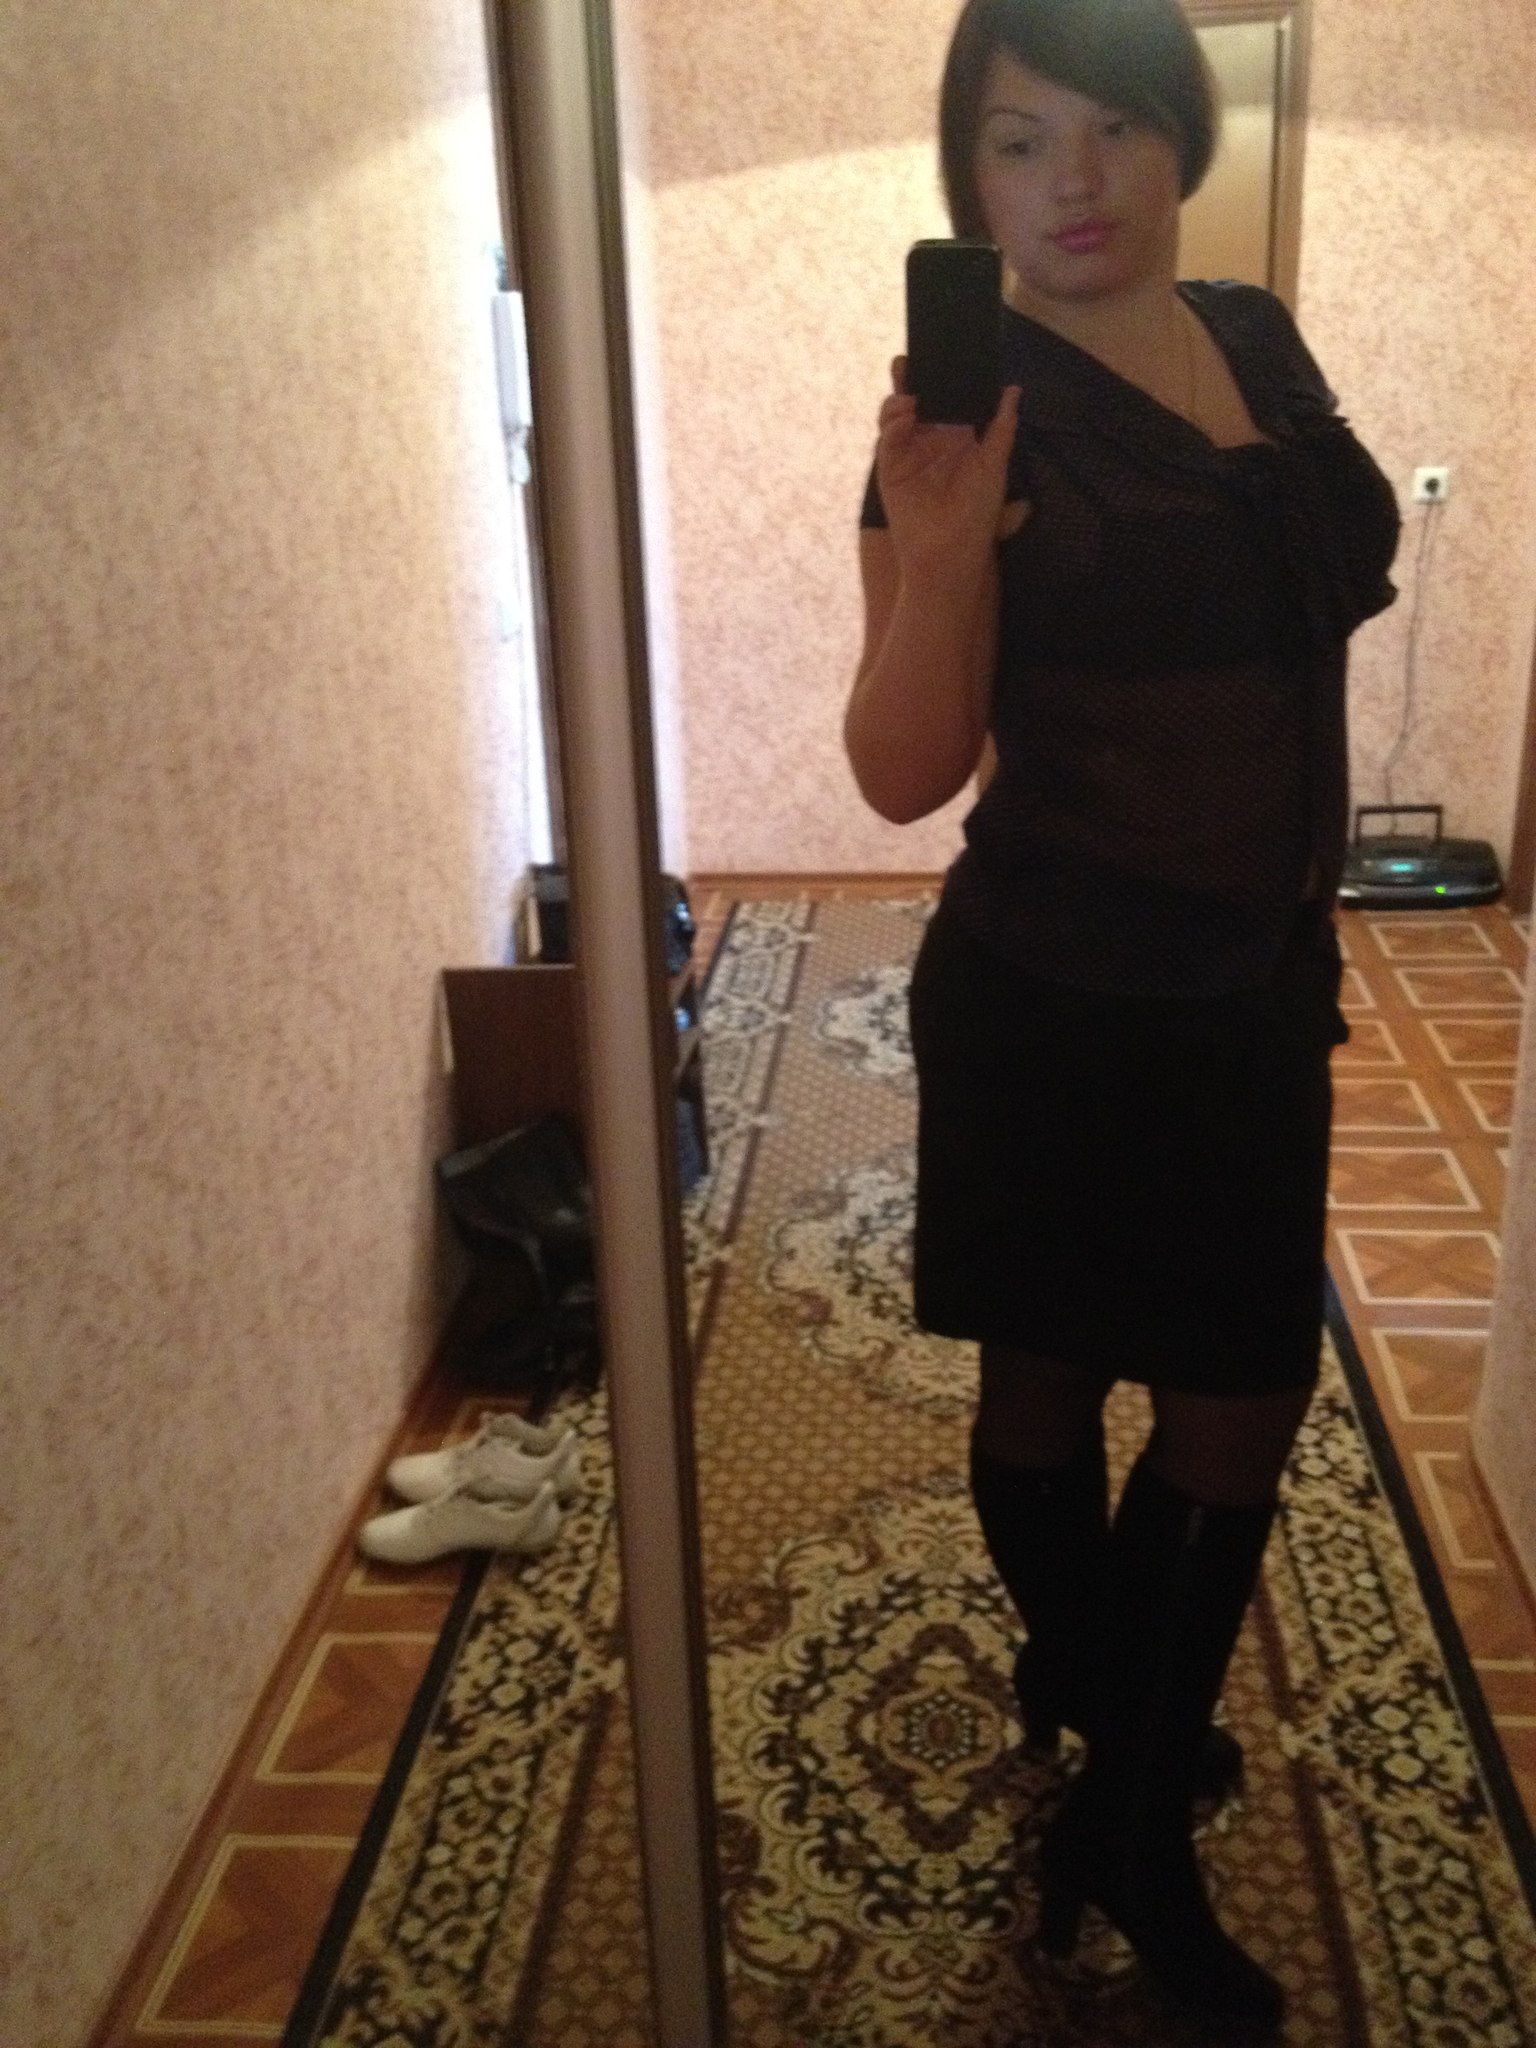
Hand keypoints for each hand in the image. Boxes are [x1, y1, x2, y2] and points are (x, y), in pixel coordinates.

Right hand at [875, 358, 1026, 577]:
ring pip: (896, 415)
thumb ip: (1001, 426)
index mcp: (954, 436)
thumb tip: (1012, 390)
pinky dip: (893, 423)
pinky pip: (887, 439)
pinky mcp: (890, 468)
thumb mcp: (994, 464)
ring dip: (898, 400)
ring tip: (910, 394)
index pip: (944, 397)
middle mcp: (929, 440)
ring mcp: (907, 453)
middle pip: (915, 399)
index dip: (940, 377)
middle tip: (908, 361)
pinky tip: (905, 415)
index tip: (939, 353)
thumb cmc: (976, 513)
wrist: (951, 551)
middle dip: (909, 379)